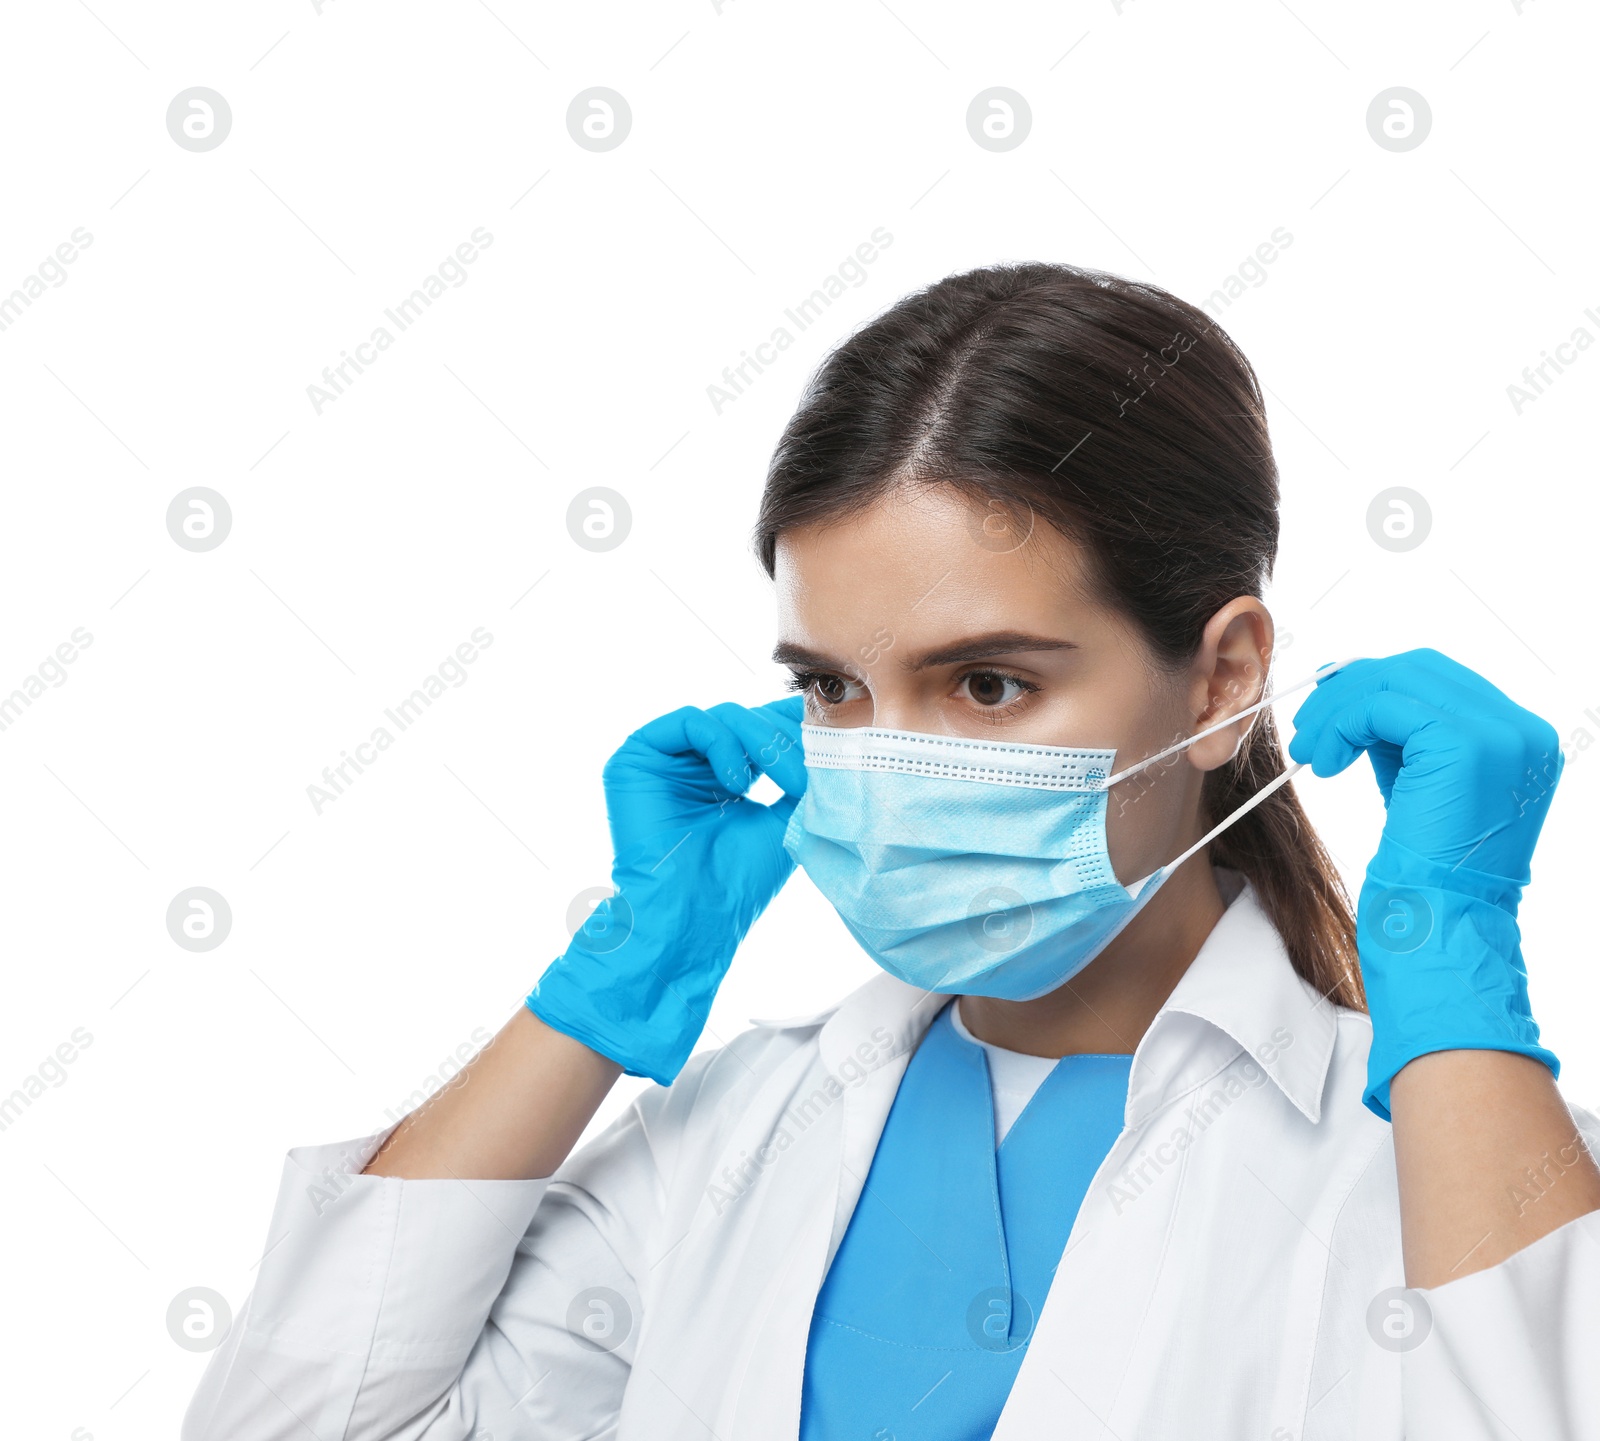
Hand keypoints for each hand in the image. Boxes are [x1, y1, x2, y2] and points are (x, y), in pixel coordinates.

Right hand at [526, 696, 806, 1084]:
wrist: (694, 914)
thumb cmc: (736, 880)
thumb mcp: (786, 818)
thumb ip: (801, 775)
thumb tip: (831, 737)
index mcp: (725, 775)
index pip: (763, 728)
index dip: (796, 726)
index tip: (831, 742)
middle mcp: (694, 763)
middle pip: (749, 718)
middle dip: (786, 740)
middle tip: (807, 775)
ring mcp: (666, 758)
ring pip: (725, 715)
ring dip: (762, 743)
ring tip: (778, 784)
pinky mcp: (638, 755)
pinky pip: (690, 720)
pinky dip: (723, 743)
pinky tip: (735, 784)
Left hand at [1287, 649, 1563, 1120]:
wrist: (1439, 929)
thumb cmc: (1424, 873)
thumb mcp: (1417, 785)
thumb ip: (1400, 736)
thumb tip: (1349, 683)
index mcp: (1522, 740)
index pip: (1438, 679)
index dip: (1375, 685)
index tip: (1328, 714)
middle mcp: (1524, 732)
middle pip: (1419, 667)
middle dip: (1352, 691)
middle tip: (1309, 731)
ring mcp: (1502, 736)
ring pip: (1396, 679)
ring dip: (1337, 708)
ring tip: (1310, 750)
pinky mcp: (1464, 746)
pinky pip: (1385, 703)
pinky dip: (1343, 723)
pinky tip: (1324, 761)